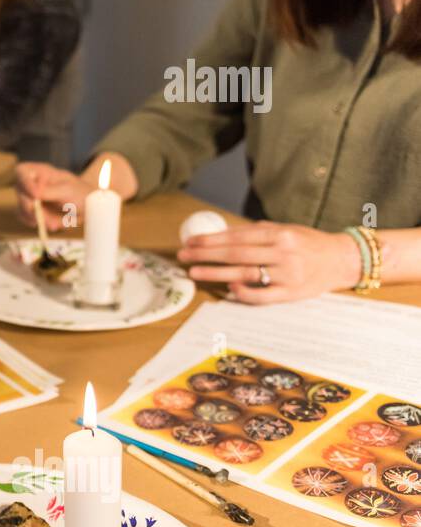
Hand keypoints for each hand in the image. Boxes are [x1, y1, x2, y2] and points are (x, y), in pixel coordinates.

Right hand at [15, 161, 94, 230]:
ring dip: (38, 219)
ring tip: (56, 224)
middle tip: (49, 220)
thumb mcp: (67, 190)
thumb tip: (34, 194)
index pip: (22, 171)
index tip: (36, 196)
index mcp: (39, 171)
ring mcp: (29, 197)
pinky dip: (35, 223)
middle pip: (20, 193)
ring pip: (22, 208)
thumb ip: (50, 191)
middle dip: (35, 209)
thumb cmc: (80, 192)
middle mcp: (31, 183)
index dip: (25, 183)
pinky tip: (49, 224)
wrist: (87, 206)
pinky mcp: (30, 211)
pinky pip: (25, 218)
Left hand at [177, 221, 361, 303]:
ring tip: (195, 271)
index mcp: (279, 234)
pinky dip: (244, 292)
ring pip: (245, 273)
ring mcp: (287, 274)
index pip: (237, 237)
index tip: (190, 241)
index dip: (211, 239)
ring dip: (216, 272)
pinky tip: (228, 289)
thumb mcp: (286, 230)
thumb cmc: (309, 243)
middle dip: (206, 254)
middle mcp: (283, 252)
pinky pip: (263, 296)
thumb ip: (257, 232)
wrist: (343, 260)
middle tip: (184, 255)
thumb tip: (222, 234)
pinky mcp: (291, 293)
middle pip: (236, 254)